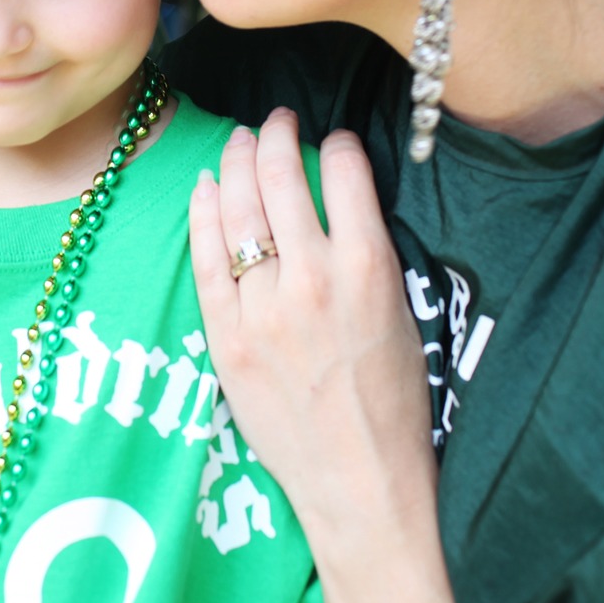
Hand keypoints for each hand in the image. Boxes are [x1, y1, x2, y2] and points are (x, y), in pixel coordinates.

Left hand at [188, 110, 433, 526]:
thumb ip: (366, 252)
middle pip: (281, 179)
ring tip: (240, 140)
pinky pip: (206, 260)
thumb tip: (337, 200)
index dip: (335, 144)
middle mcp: (313, 278)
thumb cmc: (394, 402)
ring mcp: (264, 308)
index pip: (344, 172)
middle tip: (275, 121)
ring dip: (238, 163)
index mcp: (369, 267)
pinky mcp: (228, 339)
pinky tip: (207, 186)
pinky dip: (204, 215)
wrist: (363, 481)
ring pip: (239, 210)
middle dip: (276, 136)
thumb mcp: (400, 312)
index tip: (331, 139)